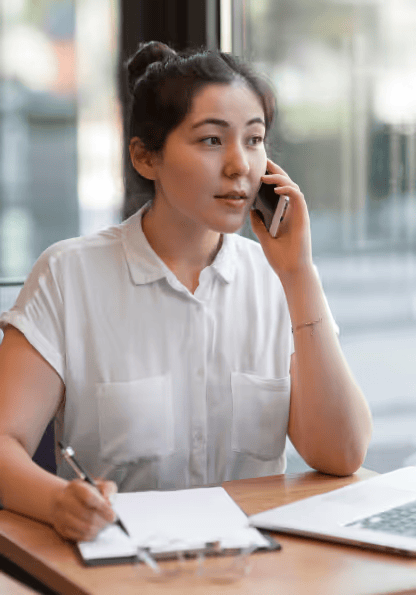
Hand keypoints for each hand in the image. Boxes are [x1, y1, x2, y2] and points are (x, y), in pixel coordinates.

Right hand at [51, 478, 116, 541]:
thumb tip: (110, 501)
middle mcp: (64, 501)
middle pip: (88, 515)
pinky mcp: (62, 529)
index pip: (89, 497)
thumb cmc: (86, 493)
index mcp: (75, 487)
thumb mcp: (98, 485)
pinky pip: (80, 537)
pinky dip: (91, 535)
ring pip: (84, 527)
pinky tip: (96, 530)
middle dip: (103, 520)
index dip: (103, 507)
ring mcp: (61, 516)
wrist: (65, 500)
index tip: (112, 513)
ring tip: (104, 525)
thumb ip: (108, 489)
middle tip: (111, 521)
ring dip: (98, 528)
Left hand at [250, 158, 312, 277]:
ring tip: (264, 175)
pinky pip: (297, 196)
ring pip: (292, 186)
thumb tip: (250, 209)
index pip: (279, 191)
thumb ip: (258, 222)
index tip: (259, 169)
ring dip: (279, 178)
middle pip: (286, 184)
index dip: (272, 178)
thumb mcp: (263, 236)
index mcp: (285, 214)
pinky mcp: (303, 216)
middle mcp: (293, 211)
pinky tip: (275, 188)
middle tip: (263, 162)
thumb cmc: (279, 257)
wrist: (290, 270)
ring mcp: (299, 213)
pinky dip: (287, 189)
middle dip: (275, 171)